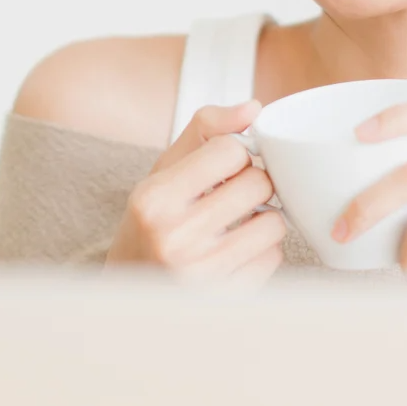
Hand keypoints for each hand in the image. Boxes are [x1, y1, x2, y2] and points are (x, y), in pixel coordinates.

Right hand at [107, 101, 285, 283]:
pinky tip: (238, 252)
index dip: (236, 154)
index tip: (225, 168)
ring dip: (264, 220)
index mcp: (155, 199)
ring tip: (238, 225)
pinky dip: (262, 252)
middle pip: (258, 184)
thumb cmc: (153, 223)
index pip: (230, 150)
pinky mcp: (226, 298)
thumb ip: (205, 131)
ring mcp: (201, 273)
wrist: (131, 289)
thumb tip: (254, 107)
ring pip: (274, 224)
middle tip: (235, 196)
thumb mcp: (164, 171)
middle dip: (254, 184)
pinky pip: (273, 259)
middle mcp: (174, 236)